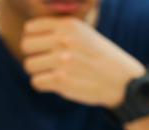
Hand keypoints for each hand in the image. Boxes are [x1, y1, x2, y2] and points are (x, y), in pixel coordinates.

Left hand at [21, 17, 144, 107]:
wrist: (122, 81)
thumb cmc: (102, 59)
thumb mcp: (85, 35)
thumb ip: (61, 33)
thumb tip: (31, 36)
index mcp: (69, 26)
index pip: (30, 29)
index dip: (32, 40)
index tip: (41, 49)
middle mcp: (64, 41)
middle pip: (26, 47)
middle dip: (33, 56)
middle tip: (44, 64)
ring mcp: (61, 61)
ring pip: (29, 66)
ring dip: (37, 72)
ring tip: (51, 74)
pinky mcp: (61, 81)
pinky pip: (36, 82)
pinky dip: (42, 85)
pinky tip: (53, 84)